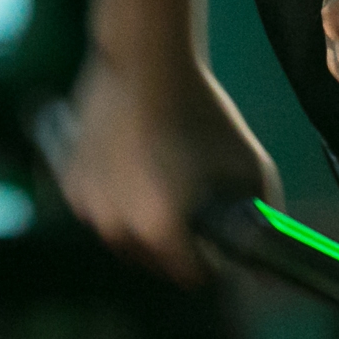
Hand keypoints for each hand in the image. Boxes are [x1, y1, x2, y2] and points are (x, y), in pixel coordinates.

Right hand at [57, 49, 277, 281]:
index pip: (190, 275)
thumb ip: (264, 221)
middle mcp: (117, 228)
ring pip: (124, 237)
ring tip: (166, 189)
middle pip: (154, 261)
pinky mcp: (69, 183)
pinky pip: (101, 210)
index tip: (220, 241)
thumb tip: (268, 268)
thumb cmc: (202, 112)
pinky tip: (138, 171)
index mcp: (160, 231)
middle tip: (195, 213)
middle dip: (177, 247)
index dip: (212, 262)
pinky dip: (117, 202)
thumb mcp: (251, 168)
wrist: (145, 62)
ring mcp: (88, 207)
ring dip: (144, 227)